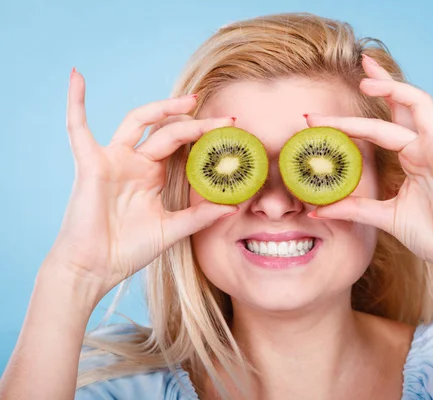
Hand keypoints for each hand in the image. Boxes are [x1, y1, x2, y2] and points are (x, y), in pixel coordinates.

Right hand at [46, 69, 237, 296]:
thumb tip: (234, 207)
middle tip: (226, 118)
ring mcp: (113, 160)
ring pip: (138, 121)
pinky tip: (77, 78)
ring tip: (192, 100)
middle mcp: (134, 162)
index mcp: (152, 174)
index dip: (205, 136)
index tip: (233, 130)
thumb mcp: (173, 229)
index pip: (181, 144)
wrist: (95, 268)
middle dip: (196, 122)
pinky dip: (75, 103)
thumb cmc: (128, 249)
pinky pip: (77, 129)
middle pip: (167, 130)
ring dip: (163, 107)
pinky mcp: (91, 164)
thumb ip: (200, 216)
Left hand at [306, 56, 432, 280]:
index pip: (379, 128)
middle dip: (378, 85)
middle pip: (399, 106)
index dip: (349, 121)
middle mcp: (425, 147)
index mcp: (411, 158)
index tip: (316, 119)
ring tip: (366, 79)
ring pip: (418, 106)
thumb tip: (317, 211)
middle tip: (357, 67)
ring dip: (394, 88)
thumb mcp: (384, 217)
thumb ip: (354, 208)